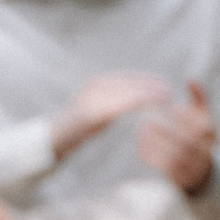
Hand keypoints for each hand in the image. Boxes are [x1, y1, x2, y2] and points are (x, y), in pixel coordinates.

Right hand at [51, 72, 172, 158]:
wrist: (49, 140)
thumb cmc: (75, 129)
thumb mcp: (97, 112)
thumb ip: (113, 103)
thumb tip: (134, 100)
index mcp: (97, 84)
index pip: (127, 79)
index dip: (147, 80)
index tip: (165, 85)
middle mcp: (94, 87)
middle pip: (128, 83)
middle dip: (150, 85)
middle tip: (170, 91)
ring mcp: (90, 98)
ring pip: (123, 92)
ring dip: (145, 94)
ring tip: (164, 98)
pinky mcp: (88, 113)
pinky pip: (114, 106)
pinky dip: (131, 104)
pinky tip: (145, 107)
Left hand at [138, 80, 216, 193]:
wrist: (204, 172)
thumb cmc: (199, 137)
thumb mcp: (204, 117)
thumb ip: (199, 98)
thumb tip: (191, 78)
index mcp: (211, 136)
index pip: (202, 127)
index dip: (186, 117)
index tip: (171, 107)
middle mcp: (205, 153)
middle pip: (187, 144)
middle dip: (167, 133)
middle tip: (149, 120)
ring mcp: (192, 168)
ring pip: (174, 158)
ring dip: (156, 145)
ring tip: (141, 131)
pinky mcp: (180, 179)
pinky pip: (164, 169)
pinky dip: (152, 157)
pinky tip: (140, 144)